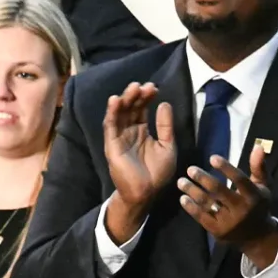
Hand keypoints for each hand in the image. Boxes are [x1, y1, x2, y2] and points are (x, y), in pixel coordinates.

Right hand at [103, 82, 175, 241]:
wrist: (146, 192)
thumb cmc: (157, 172)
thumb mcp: (167, 146)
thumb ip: (165, 126)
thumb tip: (164, 103)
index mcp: (142, 131)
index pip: (142, 109)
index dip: (147, 98)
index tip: (155, 87)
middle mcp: (129, 131)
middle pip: (130, 108)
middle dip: (137, 95)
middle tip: (145, 85)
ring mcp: (119, 137)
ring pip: (119, 113)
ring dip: (125, 99)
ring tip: (133, 87)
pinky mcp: (112, 145)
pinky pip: (110, 126)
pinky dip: (112, 112)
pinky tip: (115, 100)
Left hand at [177, 146, 277, 268]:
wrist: (257, 236)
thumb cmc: (258, 206)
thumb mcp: (263, 186)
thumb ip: (259, 167)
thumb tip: (258, 146)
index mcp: (254, 196)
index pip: (239, 179)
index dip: (226, 168)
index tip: (212, 158)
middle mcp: (242, 210)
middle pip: (219, 191)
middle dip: (203, 178)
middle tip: (190, 169)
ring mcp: (229, 222)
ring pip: (208, 203)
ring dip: (192, 191)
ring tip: (181, 181)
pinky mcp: (219, 231)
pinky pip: (202, 217)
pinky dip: (191, 208)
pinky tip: (183, 198)